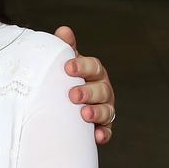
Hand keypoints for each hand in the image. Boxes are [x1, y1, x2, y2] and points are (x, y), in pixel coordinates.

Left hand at [54, 25, 115, 144]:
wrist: (61, 105)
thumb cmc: (63, 80)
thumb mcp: (62, 65)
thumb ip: (64, 49)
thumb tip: (64, 31)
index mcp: (93, 72)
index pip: (93, 66)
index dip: (82, 66)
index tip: (68, 68)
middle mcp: (102, 89)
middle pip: (102, 88)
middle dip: (88, 91)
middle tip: (73, 95)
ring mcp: (105, 108)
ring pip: (107, 109)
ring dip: (97, 112)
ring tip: (84, 115)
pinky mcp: (103, 126)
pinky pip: (107, 130)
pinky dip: (103, 133)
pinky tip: (96, 136)